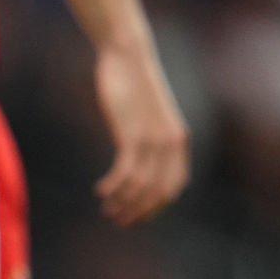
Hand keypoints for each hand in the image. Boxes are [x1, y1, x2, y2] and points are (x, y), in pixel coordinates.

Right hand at [92, 45, 188, 225]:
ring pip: (140, 187)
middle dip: (138, 213)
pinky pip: (125, 173)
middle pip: (157, 193)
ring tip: (107, 210)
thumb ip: (148, 140)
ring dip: (123, 204)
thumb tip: (139, 163)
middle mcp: (171, 143)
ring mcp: (154, 140)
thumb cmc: (134, 86)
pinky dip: (113, 187)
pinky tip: (101, 191)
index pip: (174, 187)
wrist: (128, 57)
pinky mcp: (133, 134)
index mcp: (179, 141)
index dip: (156, 208)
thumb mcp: (147, 117)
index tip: (136, 218)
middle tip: (118, 221)